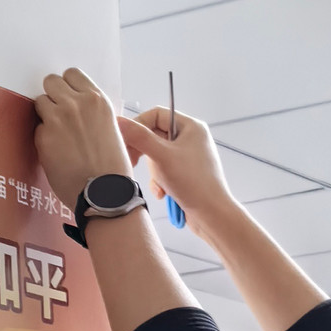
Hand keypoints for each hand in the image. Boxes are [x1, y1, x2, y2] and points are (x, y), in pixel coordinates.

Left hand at [33, 67, 134, 212]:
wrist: (105, 193)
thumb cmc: (112, 168)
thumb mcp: (112, 129)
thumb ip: (93, 112)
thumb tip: (77, 107)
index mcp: (97, 100)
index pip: (72, 74)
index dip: (67, 87)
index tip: (68, 98)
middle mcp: (77, 104)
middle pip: (51, 81)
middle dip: (53, 96)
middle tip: (58, 114)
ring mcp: (58, 118)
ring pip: (41, 101)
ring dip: (45, 114)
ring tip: (57, 133)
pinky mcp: (44, 137)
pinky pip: (37, 127)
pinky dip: (43, 137)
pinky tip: (56, 151)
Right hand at [118, 107, 239, 244]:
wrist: (212, 215)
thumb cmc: (193, 183)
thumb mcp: (162, 157)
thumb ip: (139, 137)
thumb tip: (118, 121)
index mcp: (190, 126)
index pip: (156, 115)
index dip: (138, 126)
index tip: (125, 141)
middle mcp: (190, 139)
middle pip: (154, 136)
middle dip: (144, 152)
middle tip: (132, 162)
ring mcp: (188, 157)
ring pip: (156, 156)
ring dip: (153, 172)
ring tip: (160, 184)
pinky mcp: (185, 174)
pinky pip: (163, 171)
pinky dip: (159, 182)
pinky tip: (163, 193)